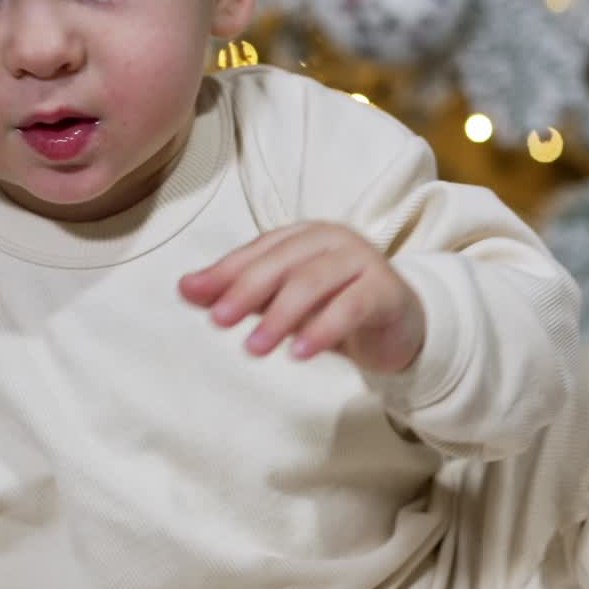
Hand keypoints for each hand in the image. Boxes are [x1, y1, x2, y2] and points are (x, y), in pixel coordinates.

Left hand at [179, 222, 424, 373]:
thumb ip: (239, 292)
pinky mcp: (385, 289)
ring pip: (313, 282)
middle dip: (246, 291)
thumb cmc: (335, 307)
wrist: (402, 326)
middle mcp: (332, 239)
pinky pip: (350, 306)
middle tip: (219, 321)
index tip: (195, 295)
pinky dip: (322, 329)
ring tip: (254, 347)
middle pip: (282, 262)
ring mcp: (362, 259)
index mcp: (303, 235)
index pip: (258, 250)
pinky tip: (299, 353)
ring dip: (279, 316)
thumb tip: (186, 288)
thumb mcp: (282, 301)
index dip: (225, 271)